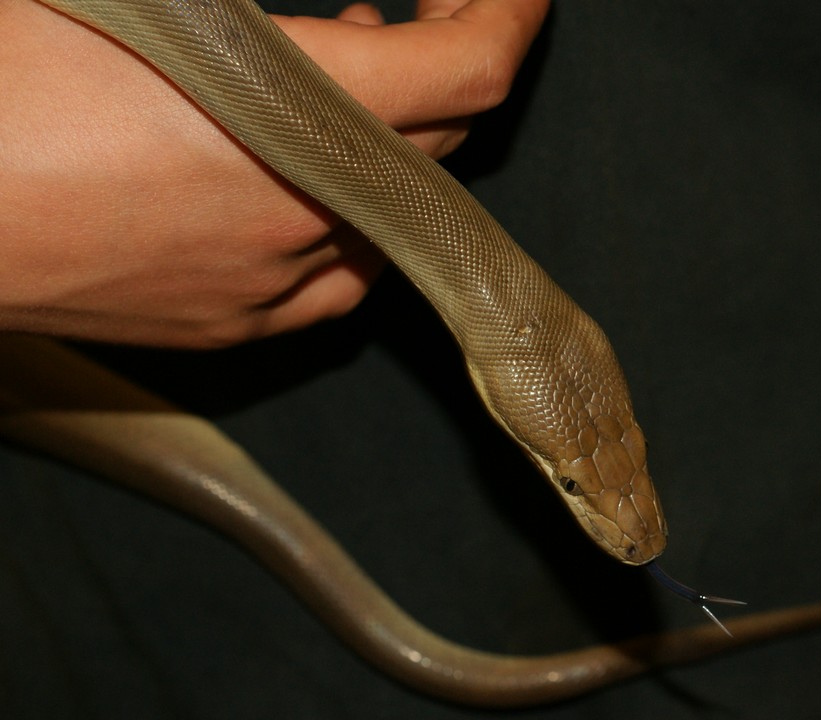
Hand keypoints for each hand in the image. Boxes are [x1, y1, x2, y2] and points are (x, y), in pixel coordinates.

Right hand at [0, 0, 547, 346]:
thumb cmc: (2, 89)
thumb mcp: (137, 5)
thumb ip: (245, 13)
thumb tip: (345, 19)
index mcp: (290, 112)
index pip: (469, 71)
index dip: (508, 18)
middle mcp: (305, 208)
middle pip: (436, 138)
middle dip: (440, 68)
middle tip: (408, 16)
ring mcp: (275, 279)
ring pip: (393, 211)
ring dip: (393, 143)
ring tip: (353, 84)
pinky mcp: (238, 325)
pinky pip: (342, 275)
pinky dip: (354, 221)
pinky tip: (316, 184)